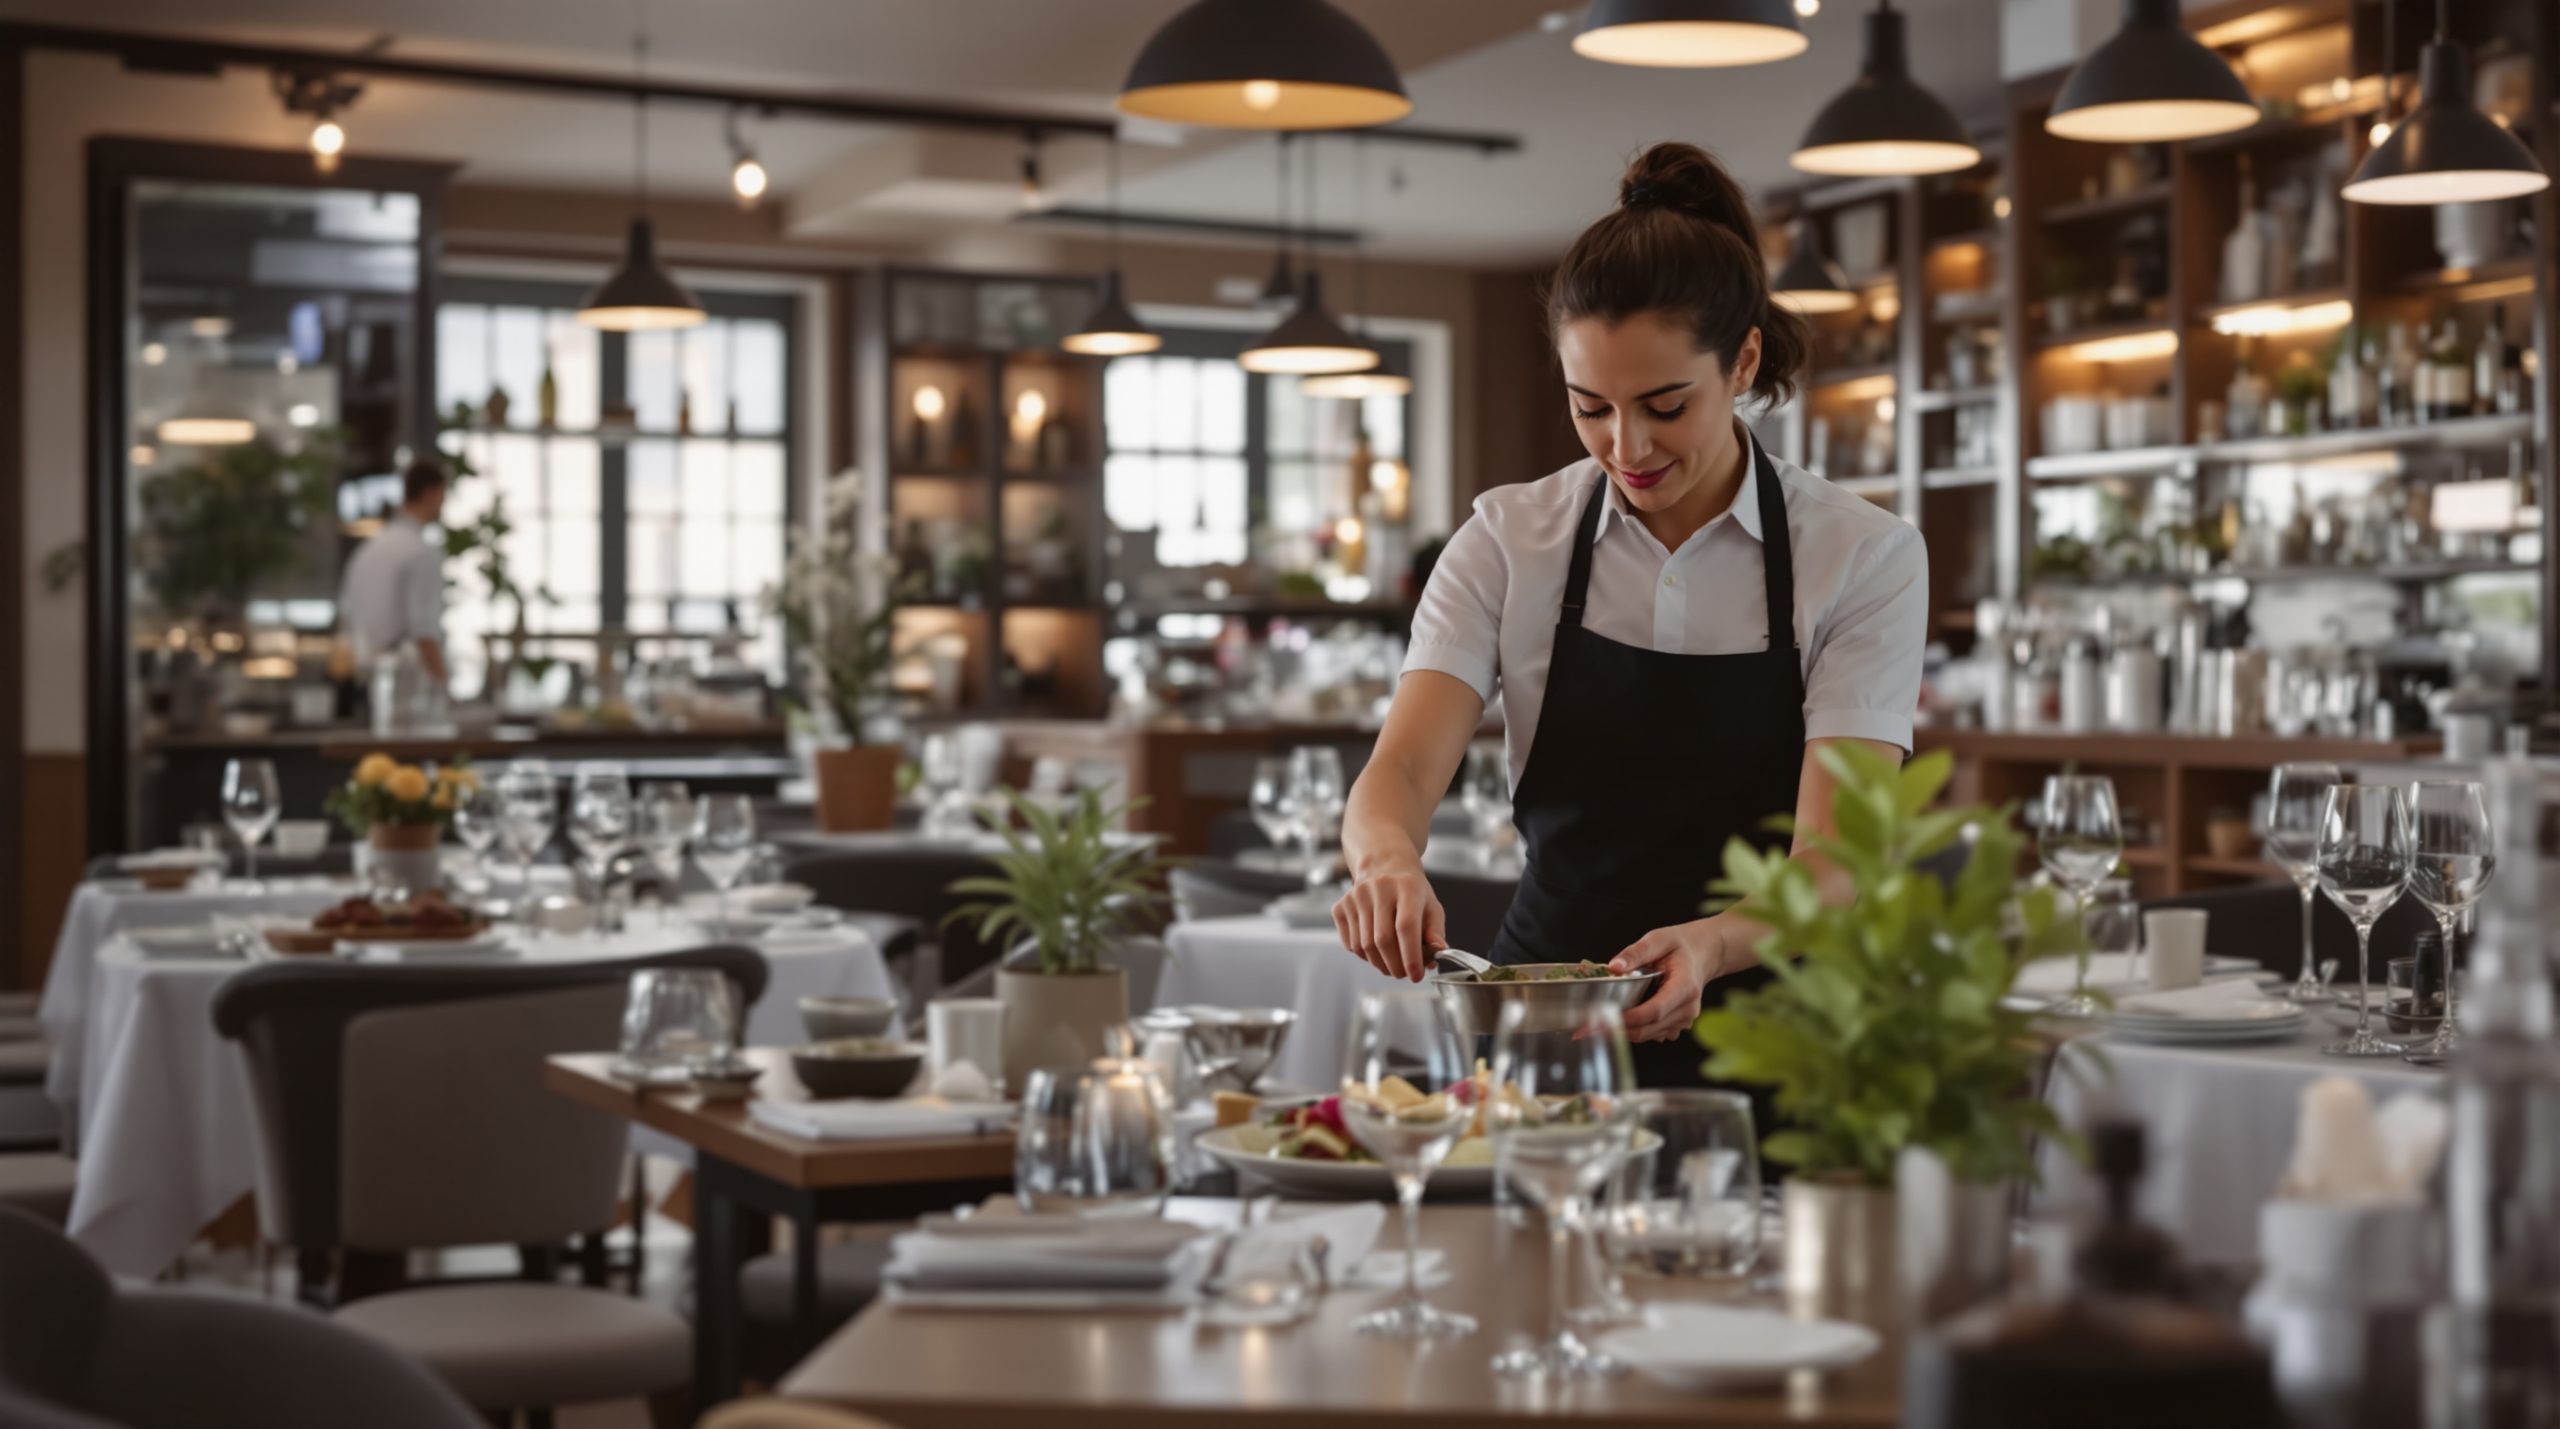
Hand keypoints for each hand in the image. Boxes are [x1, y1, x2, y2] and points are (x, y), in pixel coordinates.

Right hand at [1333, 861, 1446, 982]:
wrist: (1383, 866)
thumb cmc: (1411, 891)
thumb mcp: (1431, 906)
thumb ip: (1436, 932)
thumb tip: (1436, 954)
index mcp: (1407, 887)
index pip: (1406, 927)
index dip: (1411, 956)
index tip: (1416, 975)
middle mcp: (1379, 888)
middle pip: (1383, 940)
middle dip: (1395, 966)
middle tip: (1404, 974)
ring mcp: (1356, 897)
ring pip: (1364, 946)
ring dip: (1380, 964)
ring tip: (1392, 964)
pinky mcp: (1340, 906)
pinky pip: (1350, 944)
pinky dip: (1364, 956)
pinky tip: (1375, 950)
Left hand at [1608, 916, 1743, 1041]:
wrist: (1702, 954)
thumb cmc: (1680, 946)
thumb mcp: (1657, 939)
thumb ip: (1635, 952)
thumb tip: (1614, 966)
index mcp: (1685, 986)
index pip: (1656, 1010)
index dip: (1631, 1018)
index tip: (1607, 1017)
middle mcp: (1688, 1007)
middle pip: (1651, 1028)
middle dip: (1622, 1028)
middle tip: (1594, 1025)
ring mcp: (1685, 1019)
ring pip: (1651, 1035)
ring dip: (1629, 1030)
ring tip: (1606, 1018)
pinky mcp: (1679, 1024)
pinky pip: (1655, 1034)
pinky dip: (1639, 1029)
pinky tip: (1628, 1014)